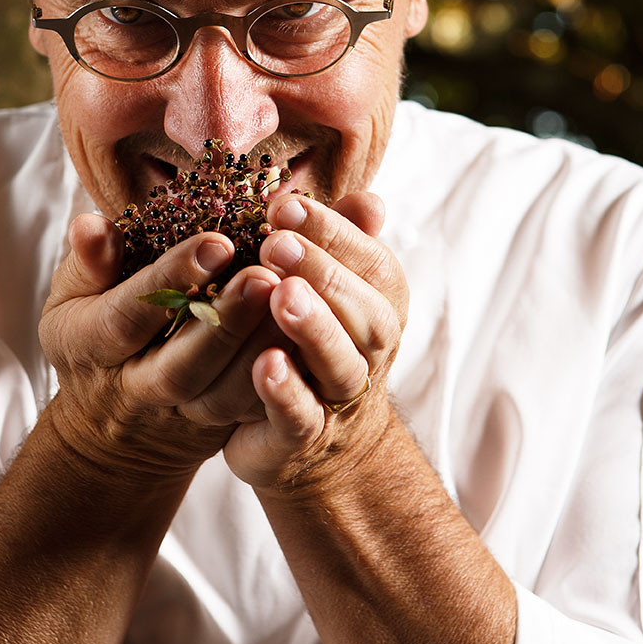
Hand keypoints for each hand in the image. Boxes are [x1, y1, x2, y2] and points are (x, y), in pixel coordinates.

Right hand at [38, 213, 281, 478]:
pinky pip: (251, 412)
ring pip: (224, 396)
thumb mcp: (72, 296)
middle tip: (267, 276)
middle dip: (226, 324)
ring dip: (262, 350)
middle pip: (182, 368)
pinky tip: (311, 333)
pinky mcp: (217, 428)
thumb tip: (90, 222)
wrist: (110, 426)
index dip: (171, 279)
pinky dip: (285, 378)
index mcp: (90, 347)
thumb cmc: (92, 333)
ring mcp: (179, 415)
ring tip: (295, 298)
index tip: (218, 242)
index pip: (128, 317)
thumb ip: (88, 260)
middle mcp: (135, 389)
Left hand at [222, 191, 408, 491]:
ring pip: (341, 366)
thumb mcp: (330, 291)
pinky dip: (286, 391)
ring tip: (280, 295)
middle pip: (367, 315)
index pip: (375, 266)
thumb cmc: (313, 344)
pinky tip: (263, 364)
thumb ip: (344, 244)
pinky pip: (301, 416)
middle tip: (274, 243)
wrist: (310, 444)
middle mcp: (370, 354)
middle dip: (324, 274)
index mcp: (379, 308)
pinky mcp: (302, 437)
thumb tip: (369, 199)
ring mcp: (339, 400)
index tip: (284, 206)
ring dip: (314, 328)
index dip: (335, 234)